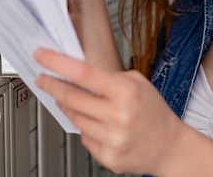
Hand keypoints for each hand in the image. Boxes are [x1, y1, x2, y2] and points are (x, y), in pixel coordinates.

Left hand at [34, 49, 183, 174]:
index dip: (57, 64)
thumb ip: (109, 77)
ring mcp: (113, 138)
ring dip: (69, 108)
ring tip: (73, 101)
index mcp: (126, 92)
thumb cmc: (153, 112)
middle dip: (52, 86)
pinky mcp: (108, 157)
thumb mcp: (138, 83)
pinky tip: (97, 124)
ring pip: (75, 118)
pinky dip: (86, 129)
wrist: (170, 147)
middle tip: (43, 79)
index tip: (42, 57)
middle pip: (72, 98)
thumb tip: (76, 72)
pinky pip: (84, 138)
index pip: (83, 74)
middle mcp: (119, 116)